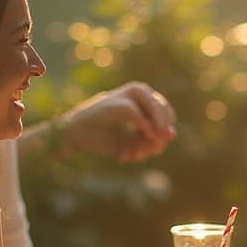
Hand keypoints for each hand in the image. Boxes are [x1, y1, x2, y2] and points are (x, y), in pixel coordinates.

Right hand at [60, 82, 175, 161]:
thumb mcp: (132, 142)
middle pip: (164, 113)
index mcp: (143, 99)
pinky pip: (138, 117)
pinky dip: (138, 135)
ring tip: (131, 155)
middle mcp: (138, 91)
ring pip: (155, 112)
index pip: (167, 113)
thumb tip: (172, 135)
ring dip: (149, 137)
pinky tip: (127, 151)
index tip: (153, 149)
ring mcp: (128, 94)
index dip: (164, 133)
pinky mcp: (117, 105)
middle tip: (145, 154)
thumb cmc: (103, 137)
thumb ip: (152, 139)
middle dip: (159, 136)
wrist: (73, 135)